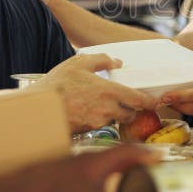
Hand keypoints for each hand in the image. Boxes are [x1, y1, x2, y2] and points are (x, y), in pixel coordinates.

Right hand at [34, 53, 157, 132]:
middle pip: (130, 114)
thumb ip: (101, 60)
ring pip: (115, 120)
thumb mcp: (79, 63)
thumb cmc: (57, 84)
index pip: (138, 100)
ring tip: (105, 105)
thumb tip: (117, 62)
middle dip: (131, 109)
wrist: (37, 109)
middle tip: (127, 102)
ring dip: (115, 114)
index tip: (155, 102)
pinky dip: (101, 120)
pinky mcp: (88, 131)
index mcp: (109, 92)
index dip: (149, 102)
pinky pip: (101, 126)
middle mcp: (107, 110)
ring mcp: (98, 122)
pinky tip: (91, 111)